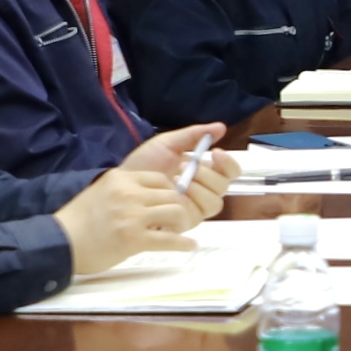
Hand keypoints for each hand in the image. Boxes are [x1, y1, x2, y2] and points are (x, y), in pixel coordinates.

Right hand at [55, 168, 212, 275]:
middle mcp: (128, 193)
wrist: (60, 243)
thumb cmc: (79, 221)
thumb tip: (153, 196)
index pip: (160, 178)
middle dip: (179, 207)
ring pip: (176, 213)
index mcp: (121, 179)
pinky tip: (189, 246)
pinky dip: (183, 244)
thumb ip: (126, 191)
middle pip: (172, 195)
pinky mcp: (133, 239)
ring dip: (182, 223)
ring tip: (179, 231)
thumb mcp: (102, 192)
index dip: (171, 190)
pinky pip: (169, 240)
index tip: (172, 201)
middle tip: (178, 219)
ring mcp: (132, 216)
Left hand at [116, 123, 238, 209]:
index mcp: (203, 173)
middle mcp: (202, 192)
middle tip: (186, 166)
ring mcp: (194, 209)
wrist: (121, 182)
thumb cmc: (142, 164)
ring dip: (200, 188)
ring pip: (214, 203)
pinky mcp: (183, 222)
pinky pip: (198, 214)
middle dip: (208, 174)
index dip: (229, 163)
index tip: (215, 152)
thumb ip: (193, 135)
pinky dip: (189, 201)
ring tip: (177, 178)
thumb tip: (221, 127)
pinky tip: (173, 192)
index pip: (229, 172)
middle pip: (224, 187)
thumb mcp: (166, 144)